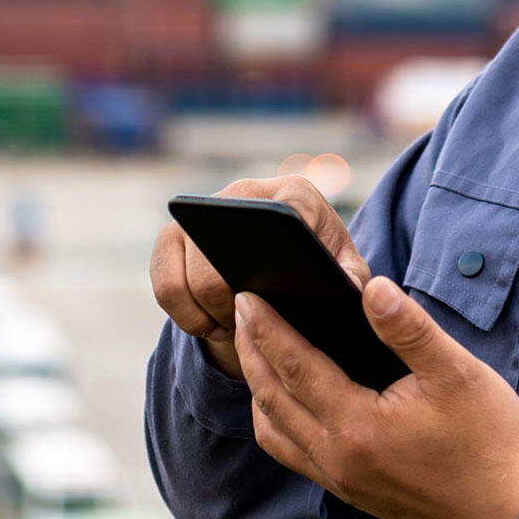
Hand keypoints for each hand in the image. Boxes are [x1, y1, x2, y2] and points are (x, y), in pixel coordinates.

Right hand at [150, 176, 373, 381]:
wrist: (277, 263)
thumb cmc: (317, 269)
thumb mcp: (345, 273)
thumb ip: (352, 279)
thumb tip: (346, 287)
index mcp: (293, 195)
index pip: (283, 214)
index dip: (277, 258)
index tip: (283, 296)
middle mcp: (241, 193)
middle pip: (221, 256)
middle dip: (235, 304)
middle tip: (254, 324)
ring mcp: (201, 215)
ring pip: (188, 278)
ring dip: (209, 314)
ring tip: (235, 325)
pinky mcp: (170, 240)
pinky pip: (165, 288)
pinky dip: (187, 317)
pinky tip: (211, 324)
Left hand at [236, 276, 518, 518]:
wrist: (505, 511)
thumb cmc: (487, 439)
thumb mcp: (457, 372)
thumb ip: (409, 328)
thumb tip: (372, 287)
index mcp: (358, 425)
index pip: (294, 367)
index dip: (266, 328)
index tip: (246, 295)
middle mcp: (338, 457)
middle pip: (271, 397)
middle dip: (252, 350)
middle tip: (240, 309)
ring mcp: (340, 478)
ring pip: (274, 430)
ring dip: (258, 387)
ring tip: (255, 349)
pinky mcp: (349, 490)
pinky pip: (292, 453)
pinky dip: (276, 419)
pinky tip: (285, 398)